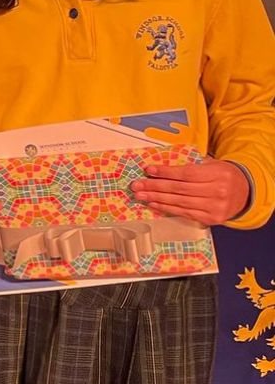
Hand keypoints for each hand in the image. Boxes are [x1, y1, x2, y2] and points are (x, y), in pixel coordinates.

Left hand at [132, 157, 249, 224]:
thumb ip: (192, 166)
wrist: (245, 193)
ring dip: (156, 198)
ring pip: (179, 202)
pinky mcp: (211, 219)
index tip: (149, 170)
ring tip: (141, 194)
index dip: (166, 172)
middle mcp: (217, 191)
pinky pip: (184, 213)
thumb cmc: (223, 175)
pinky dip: (166, 208)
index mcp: (218, 174)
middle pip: (180, 189)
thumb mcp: (213, 165)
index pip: (186, 174)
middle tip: (137, 185)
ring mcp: (214, 207)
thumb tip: (161, 169)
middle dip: (155, 186)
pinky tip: (154, 203)